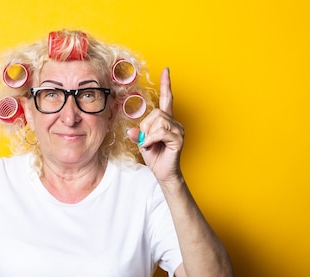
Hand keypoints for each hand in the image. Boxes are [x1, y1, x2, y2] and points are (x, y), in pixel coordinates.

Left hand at [127, 68, 184, 182]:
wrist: (163, 173)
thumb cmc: (155, 157)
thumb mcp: (141, 142)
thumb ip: (137, 134)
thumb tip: (130, 130)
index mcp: (166, 121)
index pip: (167, 98)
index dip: (166, 84)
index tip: (166, 70)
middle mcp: (174, 123)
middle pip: (157, 112)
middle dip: (146, 126)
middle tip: (145, 139)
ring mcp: (178, 130)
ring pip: (159, 121)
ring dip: (149, 134)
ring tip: (150, 143)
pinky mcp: (178, 139)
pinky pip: (161, 132)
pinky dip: (152, 139)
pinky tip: (152, 146)